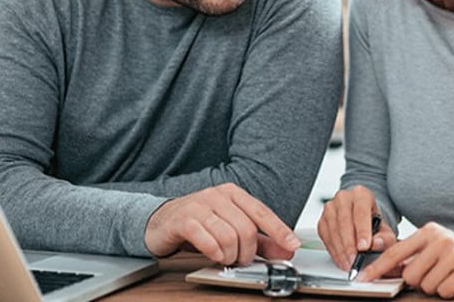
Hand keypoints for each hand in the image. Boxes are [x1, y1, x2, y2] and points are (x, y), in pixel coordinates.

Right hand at [143, 182, 299, 264]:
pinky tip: (214, 255)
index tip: (292, 246)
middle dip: (248, 251)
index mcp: (233, 194)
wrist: (161, 221)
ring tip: (226, 258)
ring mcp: (199, 205)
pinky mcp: (183, 219)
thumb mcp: (231, 229)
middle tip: (242, 260)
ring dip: (230, 255)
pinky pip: (206, 239)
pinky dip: (214, 253)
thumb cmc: (199, 223)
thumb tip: (286, 249)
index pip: (262, 212)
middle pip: (246, 228)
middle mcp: (217, 195)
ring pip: (228, 235)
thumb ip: (260, 240)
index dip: (279, 231)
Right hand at [317, 185, 396, 269]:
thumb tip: (376, 243)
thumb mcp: (386, 230)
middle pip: (344, 221)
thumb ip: (385, 238)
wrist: (362, 221)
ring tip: (349, 264)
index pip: (361, 211)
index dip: (362, 230)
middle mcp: (344, 197)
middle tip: (354, 260)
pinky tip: (341, 260)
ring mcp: (330, 208)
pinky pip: (325, 237)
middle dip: (349, 244)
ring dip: (340, 250)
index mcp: (361, 194)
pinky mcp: (322, 220)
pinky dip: (333, 251)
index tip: (364, 247)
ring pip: (333, 229)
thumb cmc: (374, 224)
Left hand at [355, 223, 453, 298]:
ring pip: (427, 285)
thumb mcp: (437, 248)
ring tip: (450, 276)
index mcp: (430, 231)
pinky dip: (450, 291)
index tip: (363, 279)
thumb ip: (414, 255)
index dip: (377, 267)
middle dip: (421, 281)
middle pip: (411, 275)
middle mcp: (441, 239)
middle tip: (437, 274)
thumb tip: (387, 269)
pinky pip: (444, 291)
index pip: (396, 251)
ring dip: (437, 287)